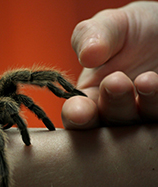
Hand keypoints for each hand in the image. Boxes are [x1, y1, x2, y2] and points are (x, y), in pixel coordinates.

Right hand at [62, 1, 157, 128]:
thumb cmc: (134, 31)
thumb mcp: (111, 25)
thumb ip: (91, 36)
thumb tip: (86, 56)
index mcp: (91, 96)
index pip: (77, 115)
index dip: (76, 116)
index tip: (78, 112)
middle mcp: (116, 113)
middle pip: (109, 126)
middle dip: (112, 106)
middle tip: (116, 82)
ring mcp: (144, 117)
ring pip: (140, 126)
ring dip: (142, 105)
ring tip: (146, 80)